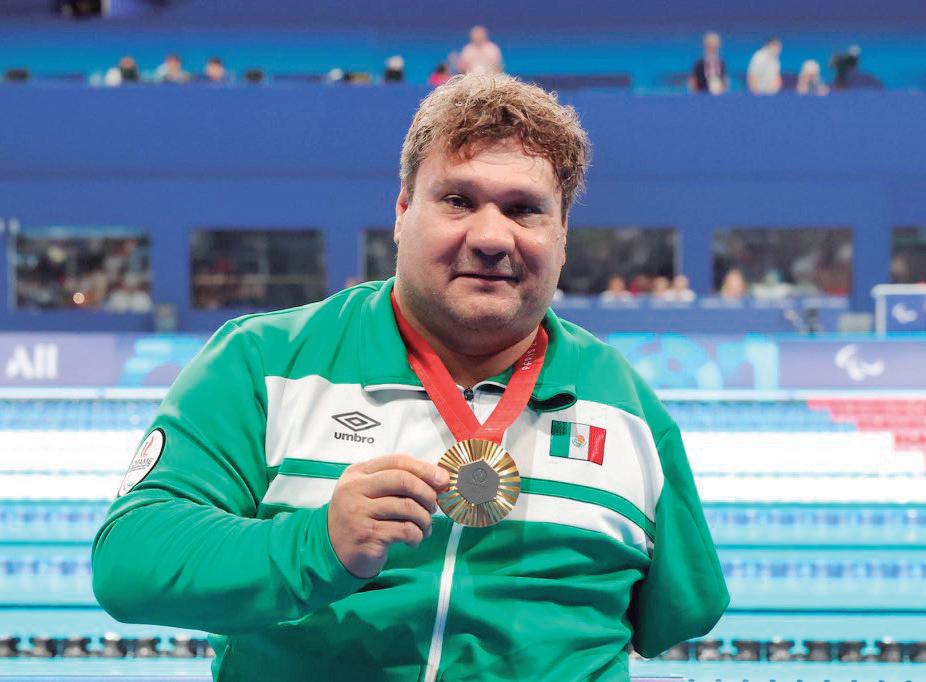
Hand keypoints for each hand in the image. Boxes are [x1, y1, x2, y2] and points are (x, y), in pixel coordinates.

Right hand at [328, 454, 449, 578]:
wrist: (331, 552)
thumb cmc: (359, 519)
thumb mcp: (370, 493)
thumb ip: (396, 482)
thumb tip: (438, 478)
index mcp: (357, 473)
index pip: (397, 462)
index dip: (425, 469)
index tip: (443, 479)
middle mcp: (354, 489)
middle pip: (403, 480)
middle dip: (426, 493)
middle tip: (433, 506)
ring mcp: (358, 512)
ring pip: (407, 507)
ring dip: (424, 519)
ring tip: (424, 527)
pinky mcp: (366, 535)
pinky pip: (404, 530)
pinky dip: (417, 536)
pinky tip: (413, 540)